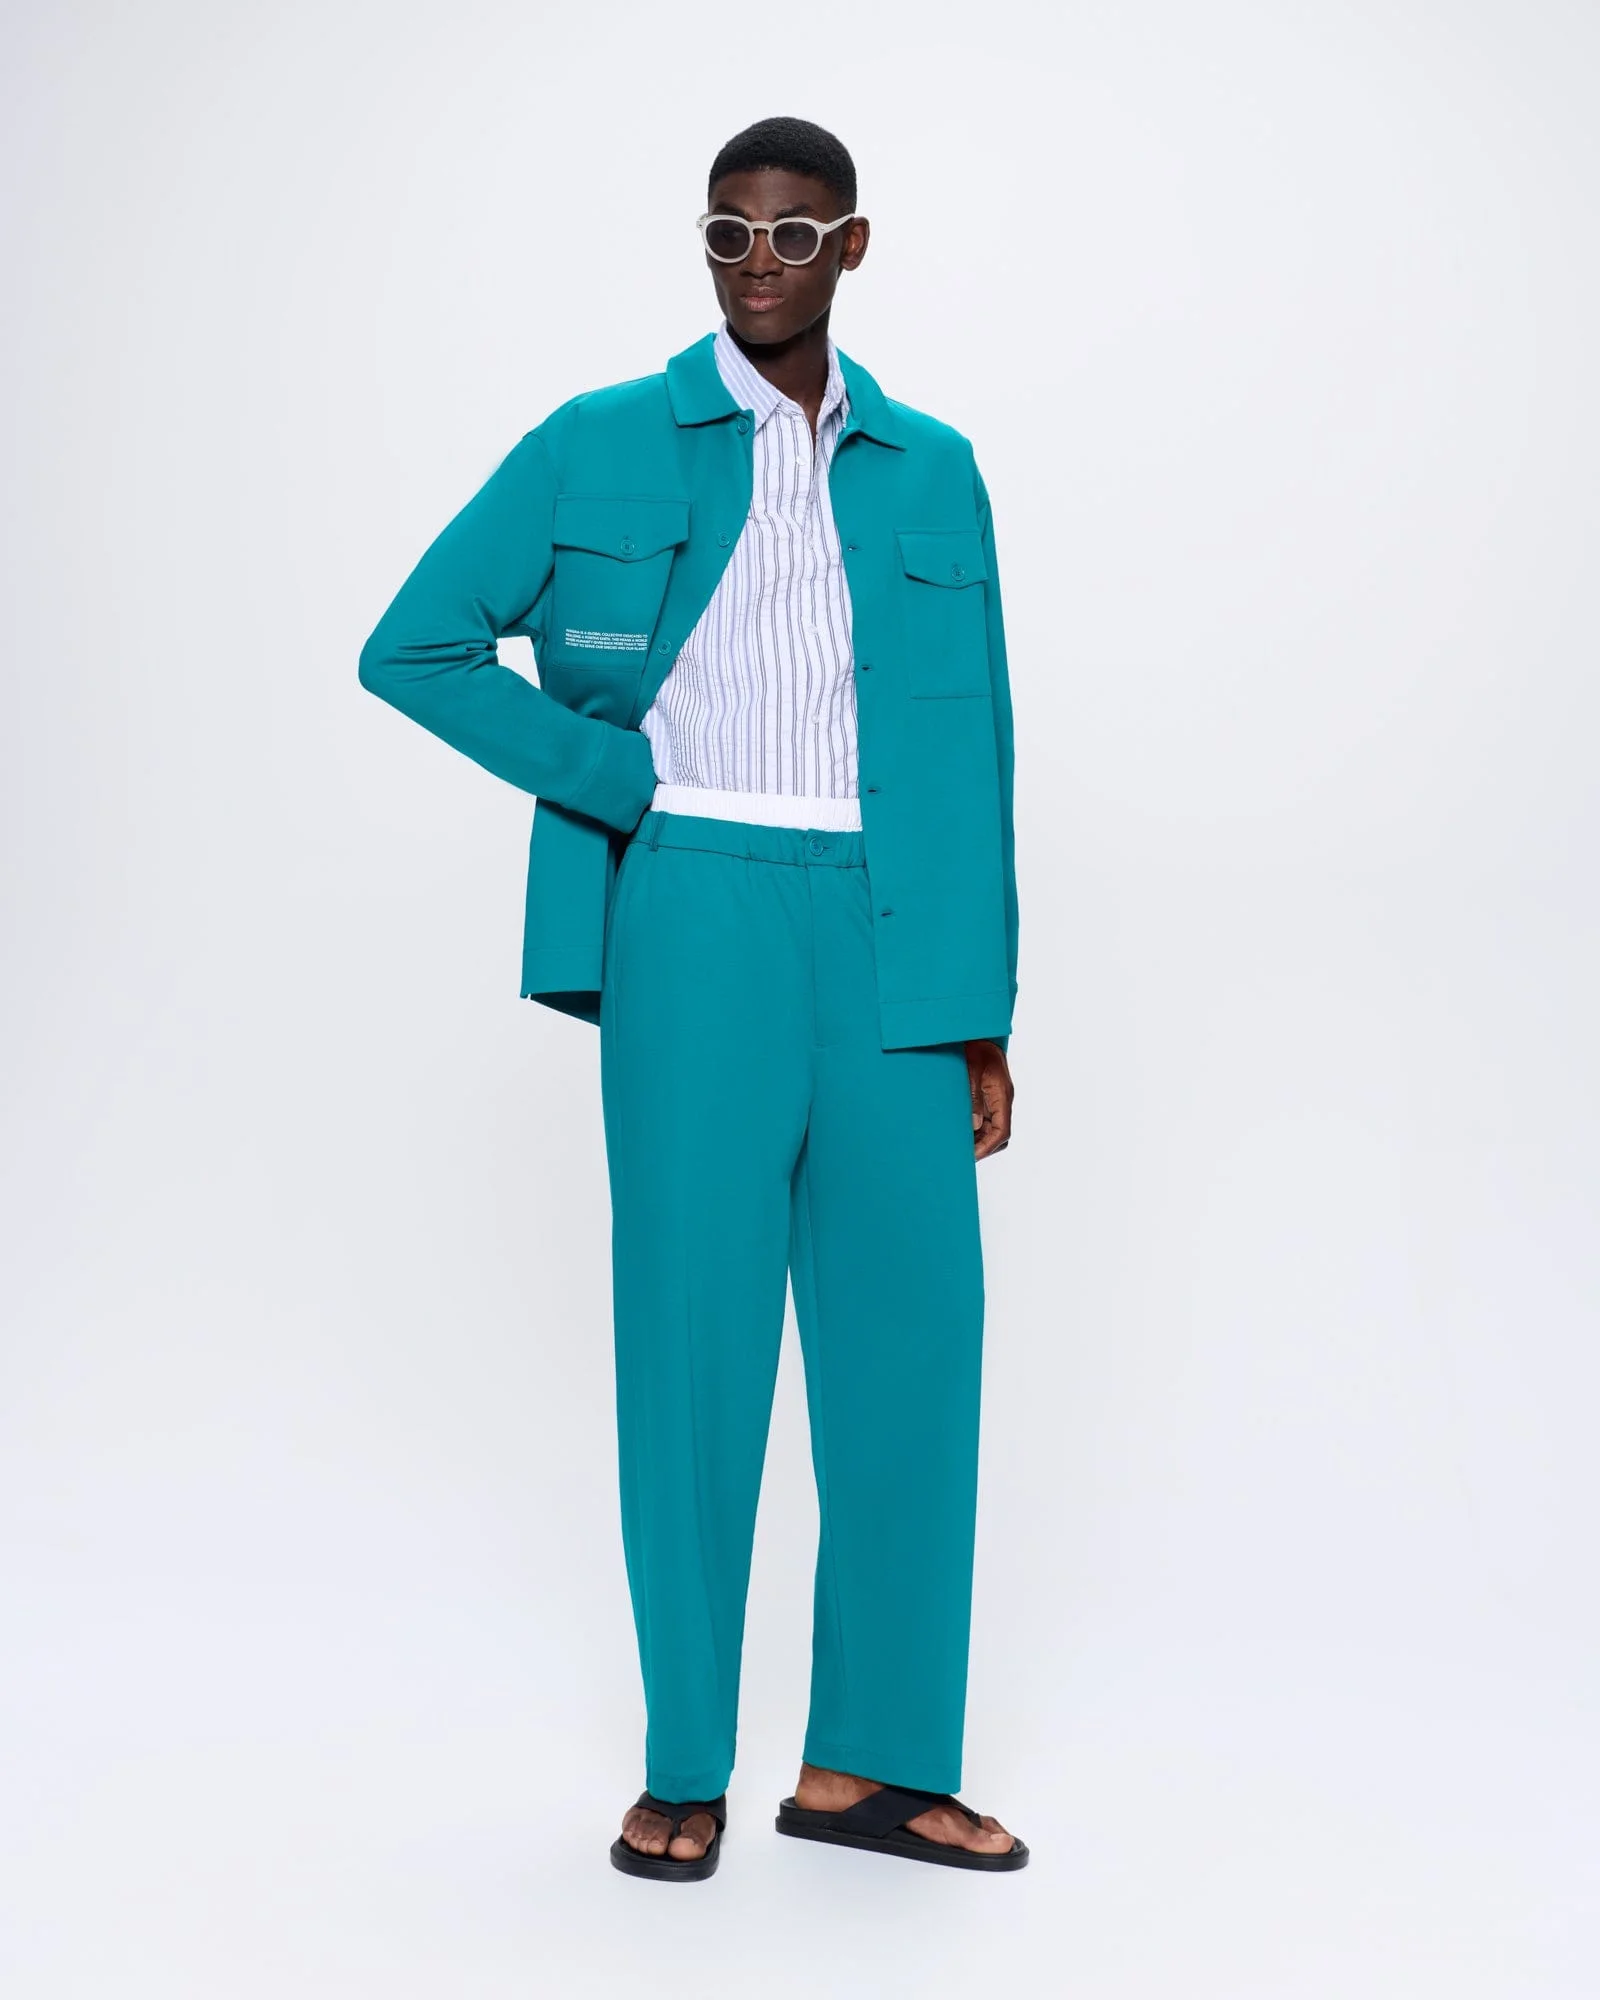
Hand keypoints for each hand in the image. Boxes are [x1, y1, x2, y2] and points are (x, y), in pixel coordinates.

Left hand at [965, 1039, 1012, 1159]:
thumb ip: (973, 1097)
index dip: (988, 1146)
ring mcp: (995, 1099)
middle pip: (999, 1134)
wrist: (978, 1032)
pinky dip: (974, 1128)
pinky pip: (985, 1119)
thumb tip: (974, 1124)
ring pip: (992, 1129)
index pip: (1002, 1130)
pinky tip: (959, 1129)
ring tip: (957, 1144)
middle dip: (983, 1147)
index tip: (972, 1155)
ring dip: (978, 1138)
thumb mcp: (972, 1070)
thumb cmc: (976, 1048)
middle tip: (961, 1154)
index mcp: (1002, 1095)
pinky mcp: (987, 1097)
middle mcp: (1001, 1100)